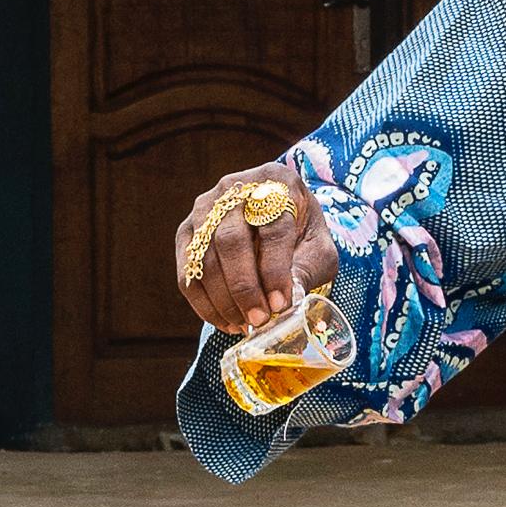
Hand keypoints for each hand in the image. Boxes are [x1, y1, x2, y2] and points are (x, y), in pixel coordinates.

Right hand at [177, 163, 339, 335]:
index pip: (271, 225)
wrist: (276, 219)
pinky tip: (226, 322)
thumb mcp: (318, 248)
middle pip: (230, 239)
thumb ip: (308, 270)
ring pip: (204, 257)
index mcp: (276, 181)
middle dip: (244, 287)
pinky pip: (187, 272)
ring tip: (244, 325)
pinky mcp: (187, 232)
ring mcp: (205, 209)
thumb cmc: (301, 234)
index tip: (280, 303)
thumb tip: (285, 304)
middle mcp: (235, 187)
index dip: (275, 268)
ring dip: (222, 299)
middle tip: (259, 319)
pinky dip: (204, 303)